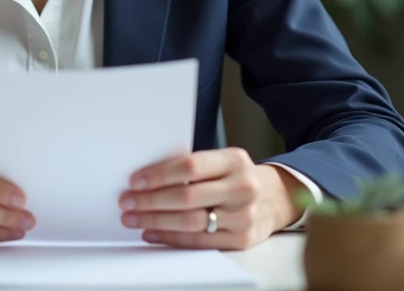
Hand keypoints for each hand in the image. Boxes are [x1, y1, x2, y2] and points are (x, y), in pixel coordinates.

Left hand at [118, 148, 304, 249]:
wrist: (276, 198)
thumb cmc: (238, 176)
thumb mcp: (223, 161)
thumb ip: (194, 166)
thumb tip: (146, 177)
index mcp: (234, 160)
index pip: (190, 166)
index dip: (159, 174)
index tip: (135, 181)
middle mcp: (242, 187)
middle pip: (187, 196)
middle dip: (151, 200)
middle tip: (127, 201)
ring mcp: (244, 216)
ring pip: (191, 222)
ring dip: (156, 221)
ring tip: (134, 218)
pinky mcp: (241, 239)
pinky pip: (199, 242)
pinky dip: (171, 239)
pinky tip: (152, 233)